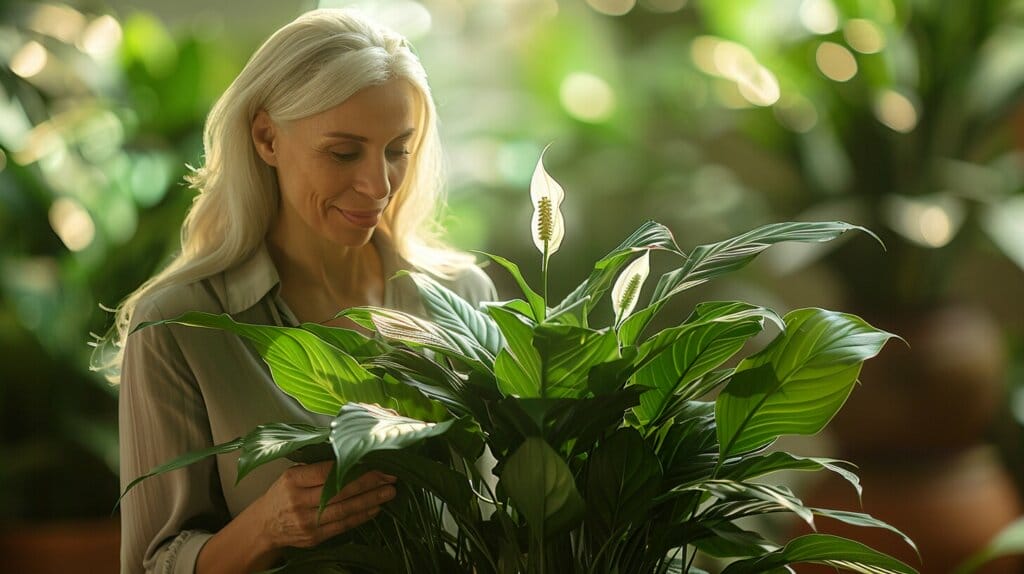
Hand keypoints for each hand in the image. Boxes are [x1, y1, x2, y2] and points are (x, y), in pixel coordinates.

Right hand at [250, 462, 396, 550]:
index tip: (373, 460)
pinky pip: (343, 525)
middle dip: (368, 482)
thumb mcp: (292, 474)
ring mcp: (306, 521)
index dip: (352, 467)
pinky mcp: (314, 537)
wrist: (264, 525)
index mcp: (293, 479)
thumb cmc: (284, 493)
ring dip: (371, 500)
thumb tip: (351, 451)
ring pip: (344, 509)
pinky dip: (361, 516)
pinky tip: (376, 508)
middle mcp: (298, 501)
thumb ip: (316, 465)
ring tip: (389, 491)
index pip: (325, 471)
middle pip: (339, 490)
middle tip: (390, 475)